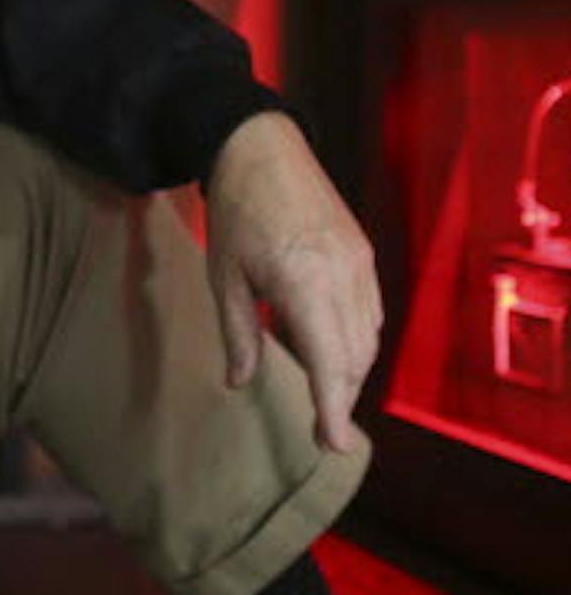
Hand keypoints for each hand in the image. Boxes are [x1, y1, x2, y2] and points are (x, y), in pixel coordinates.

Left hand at [203, 111, 382, 453]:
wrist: (261, 150)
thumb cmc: (235, 214)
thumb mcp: (224, 277)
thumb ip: (237, 334)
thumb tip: (240, 383)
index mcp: (304, 283)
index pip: (329, 361)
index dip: (333, 407)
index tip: (334, 444)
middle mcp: (343, 277)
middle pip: (354, 356)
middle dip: (340, 397)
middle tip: (321, 431)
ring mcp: (360, 264)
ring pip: (367, 337)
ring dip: (349, 370)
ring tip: (323, 392)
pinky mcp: (364, 255)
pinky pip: (370, 312)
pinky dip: (355, 340)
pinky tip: (330, 348)